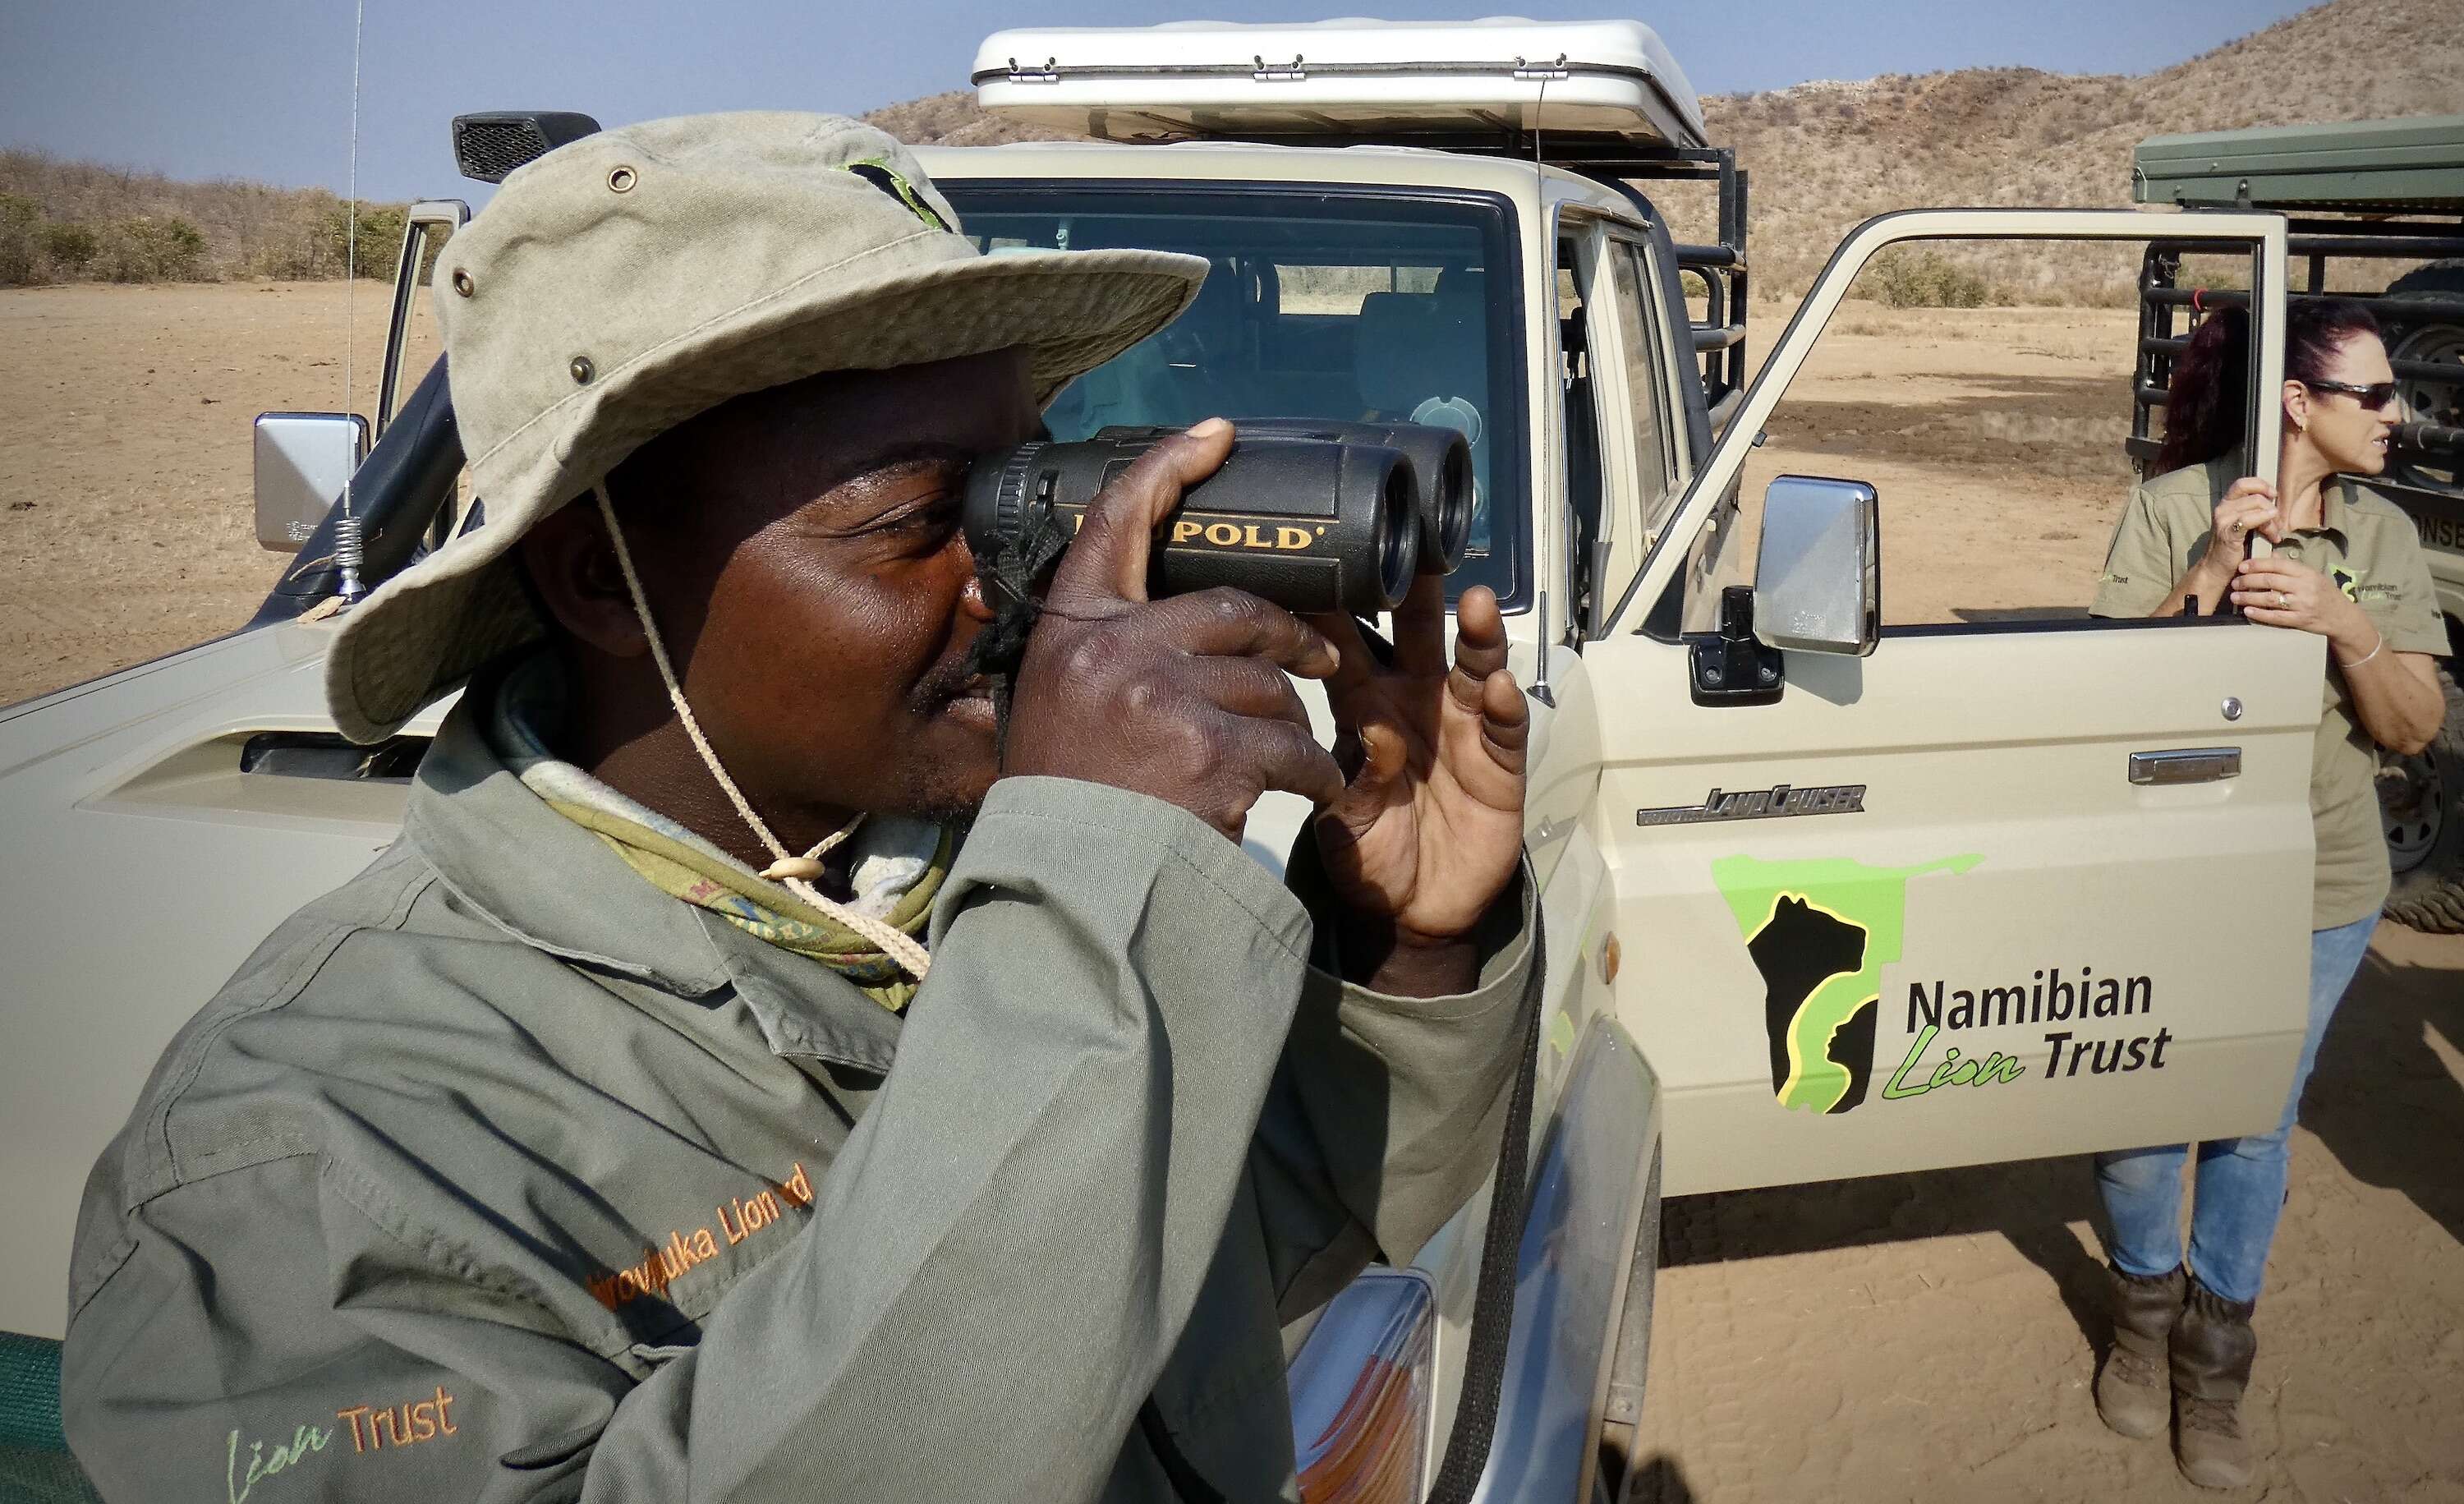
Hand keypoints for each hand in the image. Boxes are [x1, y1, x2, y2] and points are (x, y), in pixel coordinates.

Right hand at [1003, 420, 1345, 838]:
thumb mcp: (1053, 705)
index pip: (1119, 523)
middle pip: (1232, 609)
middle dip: (1289, 635)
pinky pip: (1294, 746)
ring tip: (1299, 759)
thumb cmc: (1064, 802)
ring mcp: (1162, 697)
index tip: (1217, 435)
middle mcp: (1113, 649)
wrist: (1064, 889)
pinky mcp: (1211, 751)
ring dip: (1295, 723)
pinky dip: (1315, 772)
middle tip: (1321, 657)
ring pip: (1269, 683)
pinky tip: (1315, 790)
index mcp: (1072, 630)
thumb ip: (1102, 654)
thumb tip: (1164, 620)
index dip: (1170, 468)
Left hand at [1306, 576, 1529, 955]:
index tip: (1329, 568)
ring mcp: (1460, 727)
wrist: (1415, 908)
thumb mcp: (1345, 824)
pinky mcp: (1498, 759)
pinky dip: (1503, 704)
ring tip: (1478, 606)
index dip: (1337, 612)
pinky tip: (1499, 686)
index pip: (1345, 650)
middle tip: (1418, 553)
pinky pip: (1504, 725)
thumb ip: (1356, 781)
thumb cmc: (1370, 853)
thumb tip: (1374, 737)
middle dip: (1417, 596)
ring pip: (1470, 667)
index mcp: (1363, 709)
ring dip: (1476, 636)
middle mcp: (1413, 703)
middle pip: (1414, 638)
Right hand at [2193, 478, 2277, 589]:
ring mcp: (2223, 520)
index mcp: (2226, 504)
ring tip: (2273, 535)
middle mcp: (2222, 508)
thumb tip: (2275, 504)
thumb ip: (2254, 512)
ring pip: (2256, 506)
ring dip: (2271, 521)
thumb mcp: (2243, 525)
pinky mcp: (2227, 532)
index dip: (2261, 485)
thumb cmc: (2233, 548)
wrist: (2216, 569)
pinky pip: (2249, 520)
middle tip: (2277, 525)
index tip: (2273, 495)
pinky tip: (2272, 533)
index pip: (2244, 483)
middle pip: (2256, 497)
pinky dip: (2264, 522)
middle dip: (2271, 509)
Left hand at [2230, 555, 2365, 644]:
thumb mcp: (2311, 575)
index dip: (2257, 565)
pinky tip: (2247, 611)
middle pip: (2271, 581)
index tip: (2242, 566)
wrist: (2342, 616)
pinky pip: (2276, 617)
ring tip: (2235, 597)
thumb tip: (2270, 556)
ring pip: (2270, 599)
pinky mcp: (2300, 620)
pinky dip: (2260, 614)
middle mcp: (2305, 587)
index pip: (2278, 565)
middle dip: (2248, 581)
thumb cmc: (2324, 593)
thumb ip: (2290, 567)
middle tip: (2235, 582)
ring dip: (2249, 598)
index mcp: (2307, 573)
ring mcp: (2302, 604)